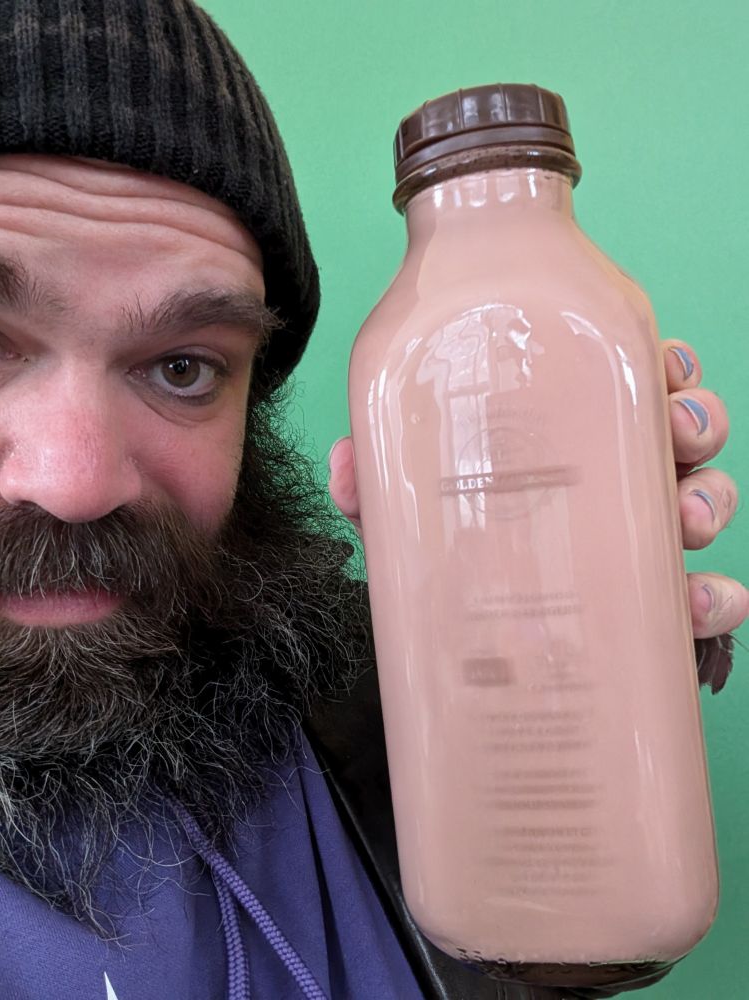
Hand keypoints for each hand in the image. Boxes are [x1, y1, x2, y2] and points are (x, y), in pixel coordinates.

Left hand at [329, 339, 746, 644]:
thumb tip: (344, 464)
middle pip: (679, 434)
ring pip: (702, 501)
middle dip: (696, 429)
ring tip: (686, 520)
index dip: (662, 370)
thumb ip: (377, 479)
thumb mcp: (405, 505)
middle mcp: (608, 477)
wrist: (454, 640)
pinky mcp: (645, 605)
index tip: (666, 370)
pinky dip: (717, 598)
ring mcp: (632, 539)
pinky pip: (704, 596)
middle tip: (679, 438)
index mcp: (564, 433)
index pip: (627, 384)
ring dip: (709, 502)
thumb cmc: (442, 544)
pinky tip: (709, 600)